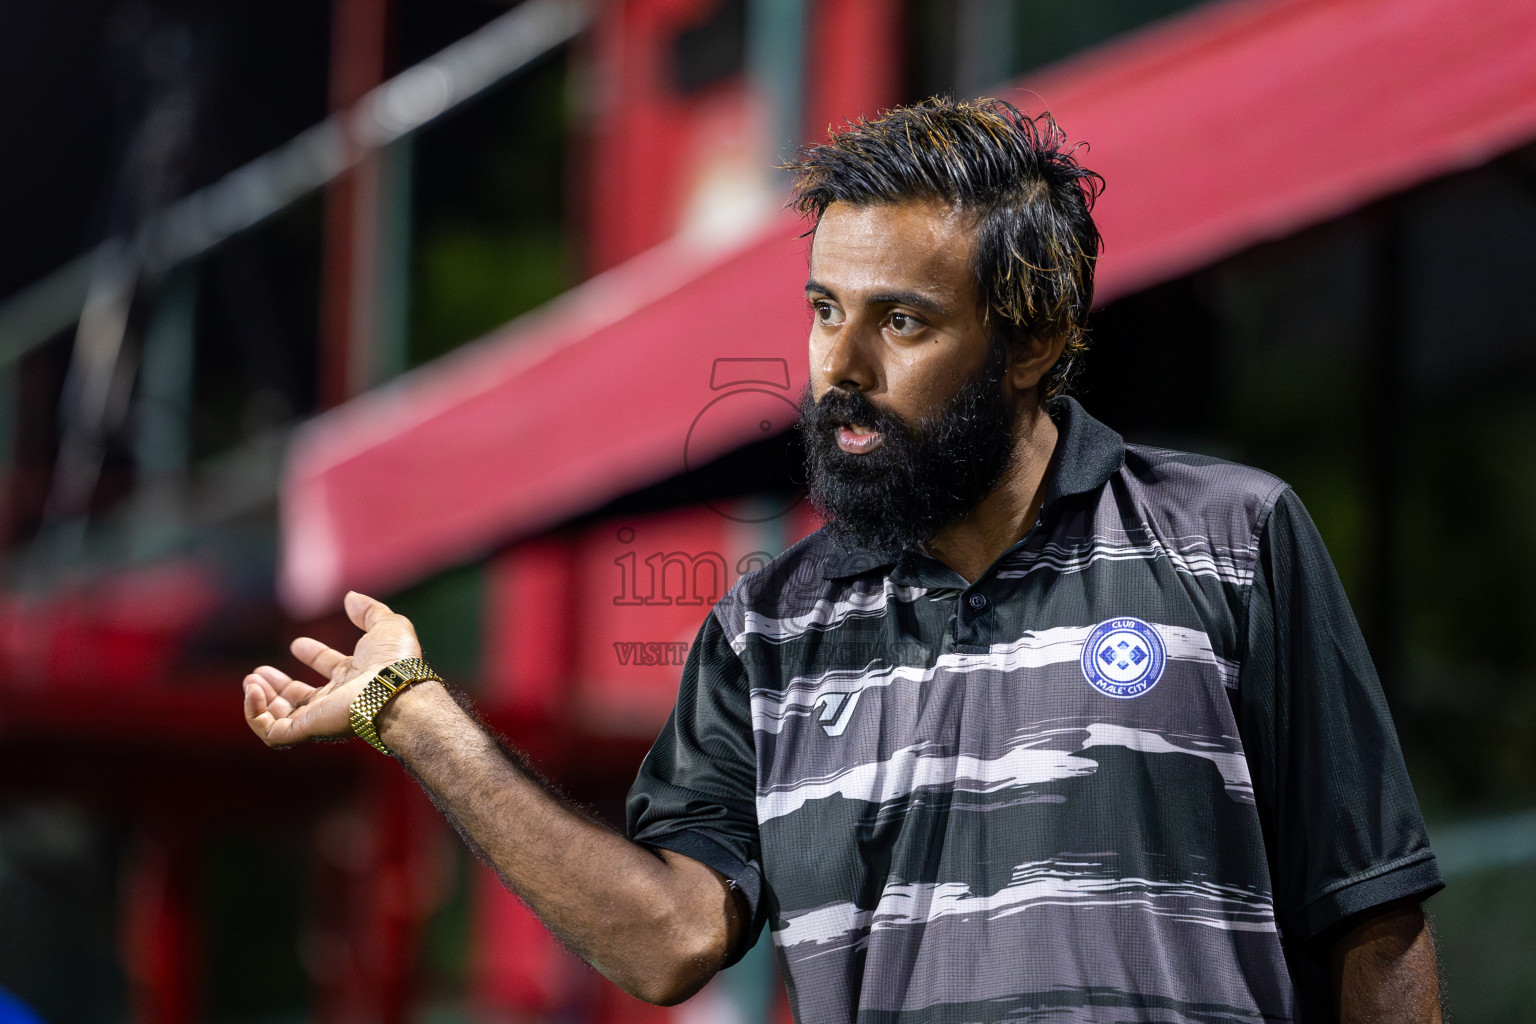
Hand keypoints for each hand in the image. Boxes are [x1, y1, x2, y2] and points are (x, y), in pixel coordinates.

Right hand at [243, 591, 422, 746]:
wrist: (393, 688)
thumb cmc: (394, 660)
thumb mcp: (386, 625)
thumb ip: (369, 611)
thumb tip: (350, 597)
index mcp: (356, 678)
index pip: (331, 670)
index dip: (314, 655)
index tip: (297, 643)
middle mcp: (338, 700)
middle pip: (303, 700)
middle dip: (278, 686)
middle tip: (257, 674)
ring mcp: (321, 717)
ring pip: (282, 718)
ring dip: (261, 701)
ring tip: (251, 681)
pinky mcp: (307, 729)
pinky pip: (271, 732)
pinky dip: (254, 714)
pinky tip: (253, 690)